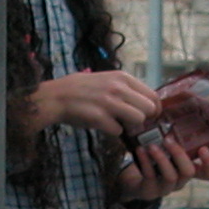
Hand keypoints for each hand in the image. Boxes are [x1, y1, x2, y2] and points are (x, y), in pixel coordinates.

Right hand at [27, 71, 158, 138]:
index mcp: (122, 77)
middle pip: (149, 108)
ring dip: (130, 126)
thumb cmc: (79, 89)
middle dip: (144, 118)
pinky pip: (118, 131)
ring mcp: (110, 103)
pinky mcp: (100, 118)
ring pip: (138, 120)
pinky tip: (102, 126)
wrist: (55, 97)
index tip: (148, 116)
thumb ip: (124, 88)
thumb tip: (142, 102)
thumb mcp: (105, 79)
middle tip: (132, 122)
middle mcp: (118, 88)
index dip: (153, 109)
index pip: (152, 94)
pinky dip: (112, 132)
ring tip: (118, 124)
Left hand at [118, 136, 208, 203]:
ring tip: (152, 146)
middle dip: (179, 154)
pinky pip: (150, 177)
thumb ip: (173, 133)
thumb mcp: (166, 147)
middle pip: (188, 171)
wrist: (134, 178)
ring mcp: (166, 187)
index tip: (203, 148)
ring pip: (170, 176)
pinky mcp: (150, 190)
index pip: (208, 174)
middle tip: (168, 140)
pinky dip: (145, 162)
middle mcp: (180, 180)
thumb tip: (174, 101)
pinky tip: (140, 150)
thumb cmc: (154, 157)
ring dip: (161, 159)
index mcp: (188, 170)